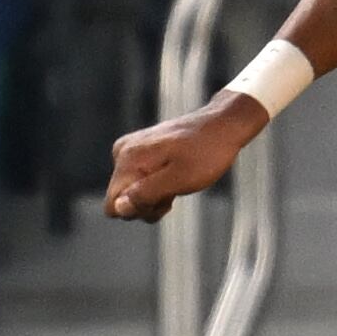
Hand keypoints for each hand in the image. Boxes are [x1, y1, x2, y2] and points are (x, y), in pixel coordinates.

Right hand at [105, 97, 265, 222]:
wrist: (223, 125)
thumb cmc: (207, 152)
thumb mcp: (180, 179)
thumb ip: (146, 194)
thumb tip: (118, 208)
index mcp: (128, 160)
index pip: (113, 206)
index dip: (139, 210)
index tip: (163, 199)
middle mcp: (122, 153)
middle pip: (122, 200)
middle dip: (148, 203)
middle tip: (175, 190)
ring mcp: (131, 150)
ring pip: (132, 191)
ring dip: (155, 195)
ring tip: (178, 182)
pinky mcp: (141, 151)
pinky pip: (139, 180)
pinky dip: (157, 185)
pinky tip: (176, 177)